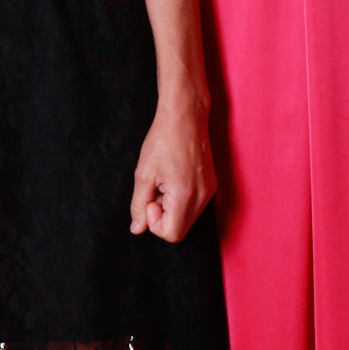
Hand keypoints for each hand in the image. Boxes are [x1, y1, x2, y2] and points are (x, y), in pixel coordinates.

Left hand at [129, 94, 216, 241]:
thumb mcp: (144, 173)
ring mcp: (209, 191)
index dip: (154, 223)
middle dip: (162, 217)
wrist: (186, 115)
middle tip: (154, 191)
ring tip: (163, 182)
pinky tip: (173, 179)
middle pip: (180, 229)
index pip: (171, 234)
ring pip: (186, 218)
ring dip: (170, 208)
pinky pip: (193, 206)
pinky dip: (179, 200)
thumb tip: (137, 228)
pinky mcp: (211, 185)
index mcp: (185, 195)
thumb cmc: (163, 139)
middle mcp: (202, 197)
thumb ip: (139, 205)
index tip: (149, 200)